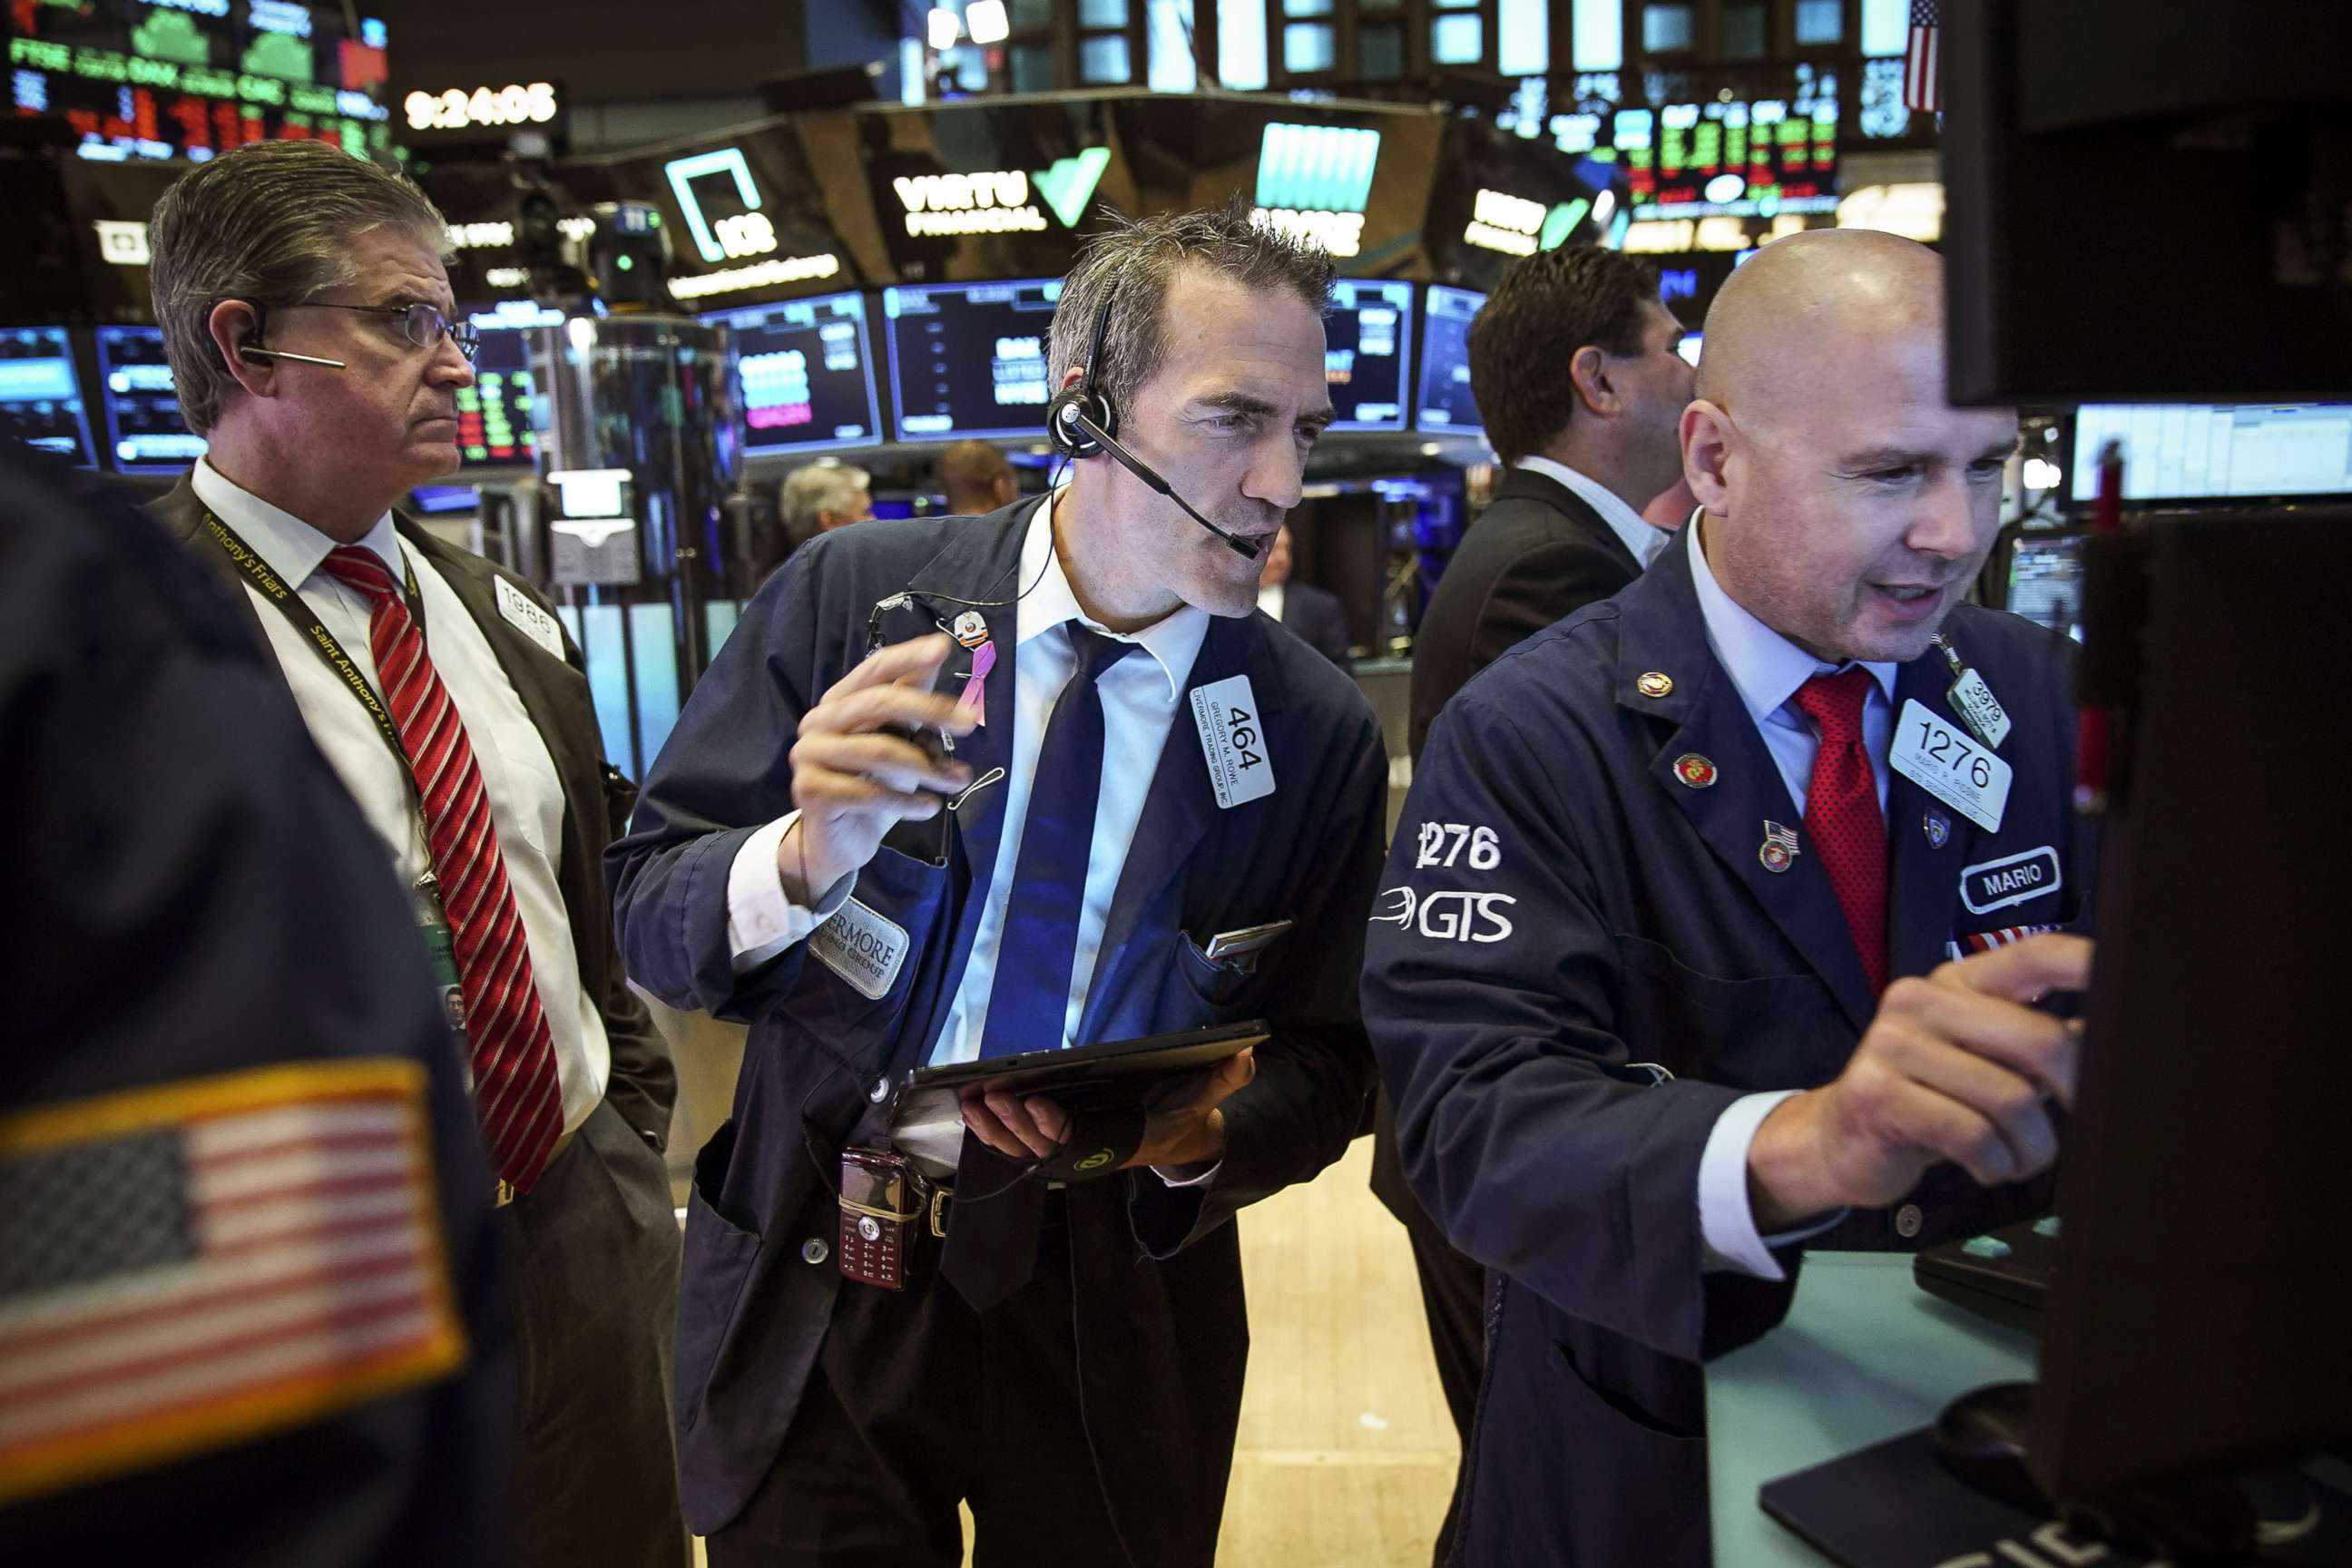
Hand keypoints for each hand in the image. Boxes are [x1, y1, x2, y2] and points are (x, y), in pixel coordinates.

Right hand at [778, 633, 974, 901]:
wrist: (838, 842)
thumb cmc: (872, 785)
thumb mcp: (899, 742)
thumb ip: (912, 702)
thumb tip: (937, 655)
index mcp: (840, 701)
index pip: (875, 669)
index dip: (908, 657)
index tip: (943, 647)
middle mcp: (818, 721)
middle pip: (880, 703)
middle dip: (930, 711)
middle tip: (971, 723)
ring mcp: (809, 755)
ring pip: (880, 751)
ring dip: (928, 768)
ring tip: (959, 781)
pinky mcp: (809, 790)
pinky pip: (868, 792)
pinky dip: (906, 801)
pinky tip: (930, 807)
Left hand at [959, 1048, 1256, 1172]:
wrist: (1174, 1141)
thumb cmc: (1181, 1114)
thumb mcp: (1204, 1099)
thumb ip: (1221, 1079)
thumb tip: (1244, 1055)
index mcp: (1121, 1143)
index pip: (1083, 1141)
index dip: (1058, 1127)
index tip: (1039, 1105)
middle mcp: (1092, 1154)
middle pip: (1044, 1147)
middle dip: (1016, 1123)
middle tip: (992, 1096)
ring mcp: (1071, 1154)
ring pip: (1024, 1151)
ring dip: (995, 1130)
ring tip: (972, 1102)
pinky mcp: (1056, 1147)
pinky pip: (1018, 1148)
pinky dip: (993, 1134)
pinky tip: (972, 1112)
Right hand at [1747, 935, 2091, 1230]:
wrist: (1838, 1138)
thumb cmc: (1926, 1098)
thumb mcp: (1983, 1060)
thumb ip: (2038, 1042)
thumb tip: (2111, 1032)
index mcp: (1956, 982)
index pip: (2033, 954)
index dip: (2086, 965)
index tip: (2128, 985)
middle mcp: (1921, 1000)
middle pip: (2040, 1040)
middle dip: (2074, 1094)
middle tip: (2071, 1123)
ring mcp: (1893, 1044)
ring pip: (2011, 1099)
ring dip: (2031, 1147)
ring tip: (2020, 1158)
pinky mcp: (1878, 1094)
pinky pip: (1971, 1134)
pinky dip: (1995, 1163)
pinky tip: (1987, 1165)